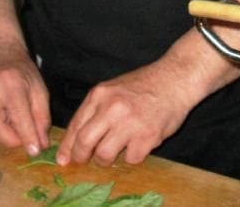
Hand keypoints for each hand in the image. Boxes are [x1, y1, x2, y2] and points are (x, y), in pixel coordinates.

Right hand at [0, 46, 50, 156]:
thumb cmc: (21, 71)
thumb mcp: (39, 89)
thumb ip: (42, 117)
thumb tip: (40, 144)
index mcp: (10, 84)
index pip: (19, 118)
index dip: (28, 138)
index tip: (34, 151)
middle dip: (12, 139)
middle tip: (23, 135)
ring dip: (3, 133)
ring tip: (11, 117)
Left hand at [56, 57, 193, 167]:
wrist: (176, 77)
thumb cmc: (145, 84)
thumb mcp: (114, 89)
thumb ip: (97, 109)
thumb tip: (78, 138)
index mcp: (100, 94)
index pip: (76, 124)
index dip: (67, 146)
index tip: (63, 159)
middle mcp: (111, 108)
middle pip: (85, 142)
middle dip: (81, 156)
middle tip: (85, 160)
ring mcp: (129, 122)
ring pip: (104, 155)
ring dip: (107, 159)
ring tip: (116, 151)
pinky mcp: (147, 136)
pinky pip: (131, 158)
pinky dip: (133, 155)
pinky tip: (139, 143)